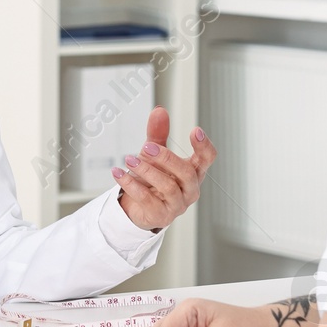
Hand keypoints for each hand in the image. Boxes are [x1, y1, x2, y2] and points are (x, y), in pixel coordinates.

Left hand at [114, 106, 216, 231]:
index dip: (204, 146)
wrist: (139, 208)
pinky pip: (147, 199)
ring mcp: (178, 205)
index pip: (207, 158)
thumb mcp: (154, 154)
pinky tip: (119, 173)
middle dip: (166, 157)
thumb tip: (159, 110)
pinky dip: (131, 184)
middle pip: (186, 172)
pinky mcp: (161, 216)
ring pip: (167, 186)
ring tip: (129, 159)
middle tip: (146, 147)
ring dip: (146, 170)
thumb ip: (158, 134)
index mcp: (194, 171)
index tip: (195, 131)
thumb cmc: (153, 179)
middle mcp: (190, 189)